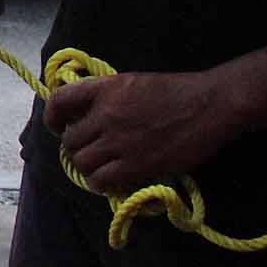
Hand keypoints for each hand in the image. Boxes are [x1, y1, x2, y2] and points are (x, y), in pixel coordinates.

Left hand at [45, 69, 237, 198]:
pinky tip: (113, 180)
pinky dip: (103, 183)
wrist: (213, 104)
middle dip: (75, 148)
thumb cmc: (178, 91)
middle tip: (90, 151)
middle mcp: (107, 114)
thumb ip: (106, 96)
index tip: (58, 126)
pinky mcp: (138, 164)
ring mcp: (121, 141)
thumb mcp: (134, 82)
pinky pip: (103, 181)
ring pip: (82, 164)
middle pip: (69, 141)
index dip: (52, 117)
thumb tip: (82, 115)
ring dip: (87, 168)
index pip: (59, 102)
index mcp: (106, 88)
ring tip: (100, 168)